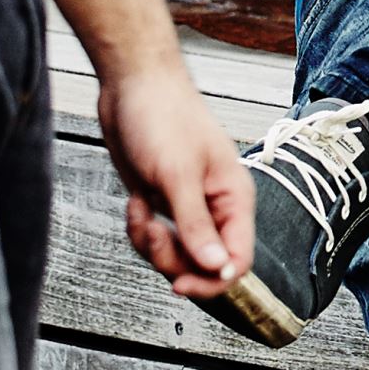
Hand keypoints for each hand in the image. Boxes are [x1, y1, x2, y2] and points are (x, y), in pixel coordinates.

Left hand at [100, 51, 255, 301]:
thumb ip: (197, 225)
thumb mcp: (178, 175)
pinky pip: (154, 238)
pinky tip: (134, 204)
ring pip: (177, 254)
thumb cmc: (162, 116)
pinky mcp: (161, 202)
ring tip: (140, 215)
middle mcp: (214, 206)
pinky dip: (140, 230)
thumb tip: (216, 267)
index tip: (181, 285)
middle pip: (204, 264)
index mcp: (233, 198)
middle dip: (174, 261)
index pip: (237, 258)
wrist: (131, 84)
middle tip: (153, 236)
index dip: (212, 280)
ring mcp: (186, 206)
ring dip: (152, 245)